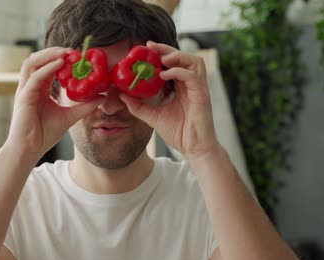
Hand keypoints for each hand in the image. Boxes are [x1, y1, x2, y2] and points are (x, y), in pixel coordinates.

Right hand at [5, 47, 105, 160]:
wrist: (31, 149)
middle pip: (37, 59)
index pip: (47, 66)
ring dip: (48, 55)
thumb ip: (85, 106)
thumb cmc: (44, 134)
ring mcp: (25, 90)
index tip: (77, 55)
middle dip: (54, 51)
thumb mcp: (70, 116)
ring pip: (32, 62)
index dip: (60, 58)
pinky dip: (47, 68)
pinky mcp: (23, 96)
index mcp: (39, 88)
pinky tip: (59, 64)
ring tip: (65, 53)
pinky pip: (35, 77)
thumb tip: (102, 97)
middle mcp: (30, 86)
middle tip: (72, 51)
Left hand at [119, 41, 219, 159]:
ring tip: (160, 59)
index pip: (174, 63)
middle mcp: (191, 84)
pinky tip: (164, 75)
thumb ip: (138, 106)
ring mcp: (198, 88)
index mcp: (182, 87)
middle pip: (184, 57)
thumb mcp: (152, 117)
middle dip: (167, 49)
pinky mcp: (202, 94)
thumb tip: (121, 96)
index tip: (145, 49)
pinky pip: (193, 75)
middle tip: (150, 47)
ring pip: (193, 61)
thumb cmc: (178, 133)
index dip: (161, 53)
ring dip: (177, 56)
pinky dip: (178, 71)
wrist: (193, 148)